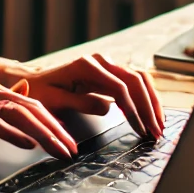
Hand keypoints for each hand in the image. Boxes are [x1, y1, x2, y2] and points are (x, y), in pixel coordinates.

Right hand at [0, 80, 78, 159]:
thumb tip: (23, 95)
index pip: (31, 104)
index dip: (53, 122)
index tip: (68, 141)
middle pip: (31, 107)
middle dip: (56, 130)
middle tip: (72, 150)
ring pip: (18, 114)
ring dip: (43, 134)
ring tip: (59, 151)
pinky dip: (15, 134)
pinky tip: (29, 146)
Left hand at [10, 54, 163, 138]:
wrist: (34, 82)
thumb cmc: (41, 92)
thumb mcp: (55, 101)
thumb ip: (81, 103)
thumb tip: (108, 108)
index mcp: (87, 66)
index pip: (120, 88)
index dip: (134, 110)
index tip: (141, 129)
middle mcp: (101, 61)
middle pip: (136, 80)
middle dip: (149, 107)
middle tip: (156, 131)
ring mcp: (107, 64)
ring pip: (140, 78)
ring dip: (152, 101)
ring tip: (159, 124)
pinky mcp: (110, 72)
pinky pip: (134, 81)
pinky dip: (146, 96)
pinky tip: (152, 113)